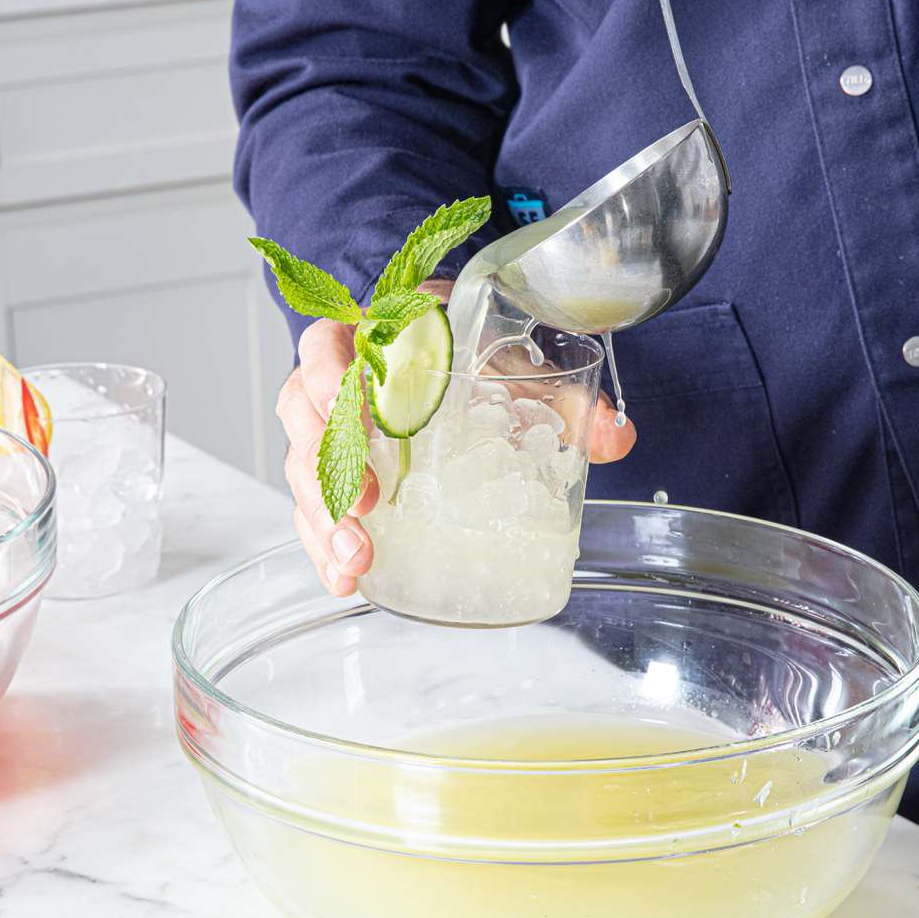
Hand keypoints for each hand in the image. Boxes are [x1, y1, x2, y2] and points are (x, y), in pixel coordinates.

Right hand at [280, 298, 637, 596]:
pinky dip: (324, 546)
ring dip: (323, 521)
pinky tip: (344, 580)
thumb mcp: (512, 362)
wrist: (447, 348)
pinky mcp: (333, 473)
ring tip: (355, 563)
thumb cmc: (466, 349)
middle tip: (362, 516)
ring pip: (302, 472)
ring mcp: (326, 430)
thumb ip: (562, 395)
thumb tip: (616, 436)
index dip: (329, 385)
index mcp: (367, 337)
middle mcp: (332, 382)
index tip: (359, 421)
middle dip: (327, 476)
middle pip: (304, 424)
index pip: (324, 350)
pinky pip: (314, 507)